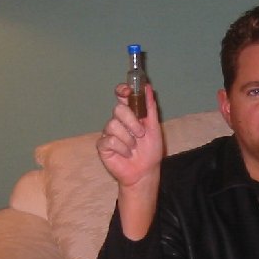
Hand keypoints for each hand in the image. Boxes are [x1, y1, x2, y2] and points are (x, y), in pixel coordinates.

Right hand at [96, 83, 163, 239]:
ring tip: (133, 148)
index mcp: (130, 113)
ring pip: (113, 125)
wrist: (146, 171)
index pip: (121, 95)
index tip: (128, 93)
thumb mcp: (154, 127)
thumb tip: (148, 87)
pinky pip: (110, 141)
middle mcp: (118, 121)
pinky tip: (126, 154)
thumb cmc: (150, 150)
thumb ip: (150, 107)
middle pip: (118, 109)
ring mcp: (109, 133)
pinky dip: (122, 149)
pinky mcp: (103, 146)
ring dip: (128, 139)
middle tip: (140, 134)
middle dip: (132, 122)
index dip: (122, 91)